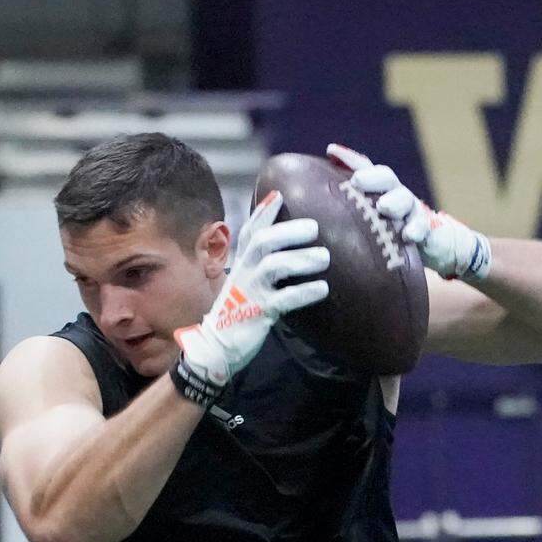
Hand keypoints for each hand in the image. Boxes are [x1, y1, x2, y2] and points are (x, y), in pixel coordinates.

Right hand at [173, 191, 328, 391]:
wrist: (216, 346)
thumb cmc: (238, 311)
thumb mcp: (245, 283)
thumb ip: (260, 264)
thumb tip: (286, 247)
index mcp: (242, 263)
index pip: (250, 231)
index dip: (263, 212)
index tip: (280, 195)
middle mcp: (244, 273)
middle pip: (263, 243)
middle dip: (289, 231)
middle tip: (314, 227)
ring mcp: (250, 292)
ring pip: (274, 266)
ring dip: (301, 259)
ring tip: (324, 258)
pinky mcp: (258, 313)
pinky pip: (284, 299)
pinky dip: (305, 292)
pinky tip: (322, 288)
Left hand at [327, 143, 490, 280]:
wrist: (433, 246)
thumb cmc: (390, 234)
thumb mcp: (367, 222)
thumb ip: (348, 212)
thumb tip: (312, 205)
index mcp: (378, 190)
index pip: (363, 168)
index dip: (348, 158)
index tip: (331, 151)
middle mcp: (394, 194)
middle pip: (386, 177)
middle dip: (371, 178)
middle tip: (357, 182)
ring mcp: (411, 209)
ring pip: (404, 199)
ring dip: (394, 202)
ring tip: (384, 207)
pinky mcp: (426, 227)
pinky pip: (422, 226)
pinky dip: (415, 229)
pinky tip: (408, 235)